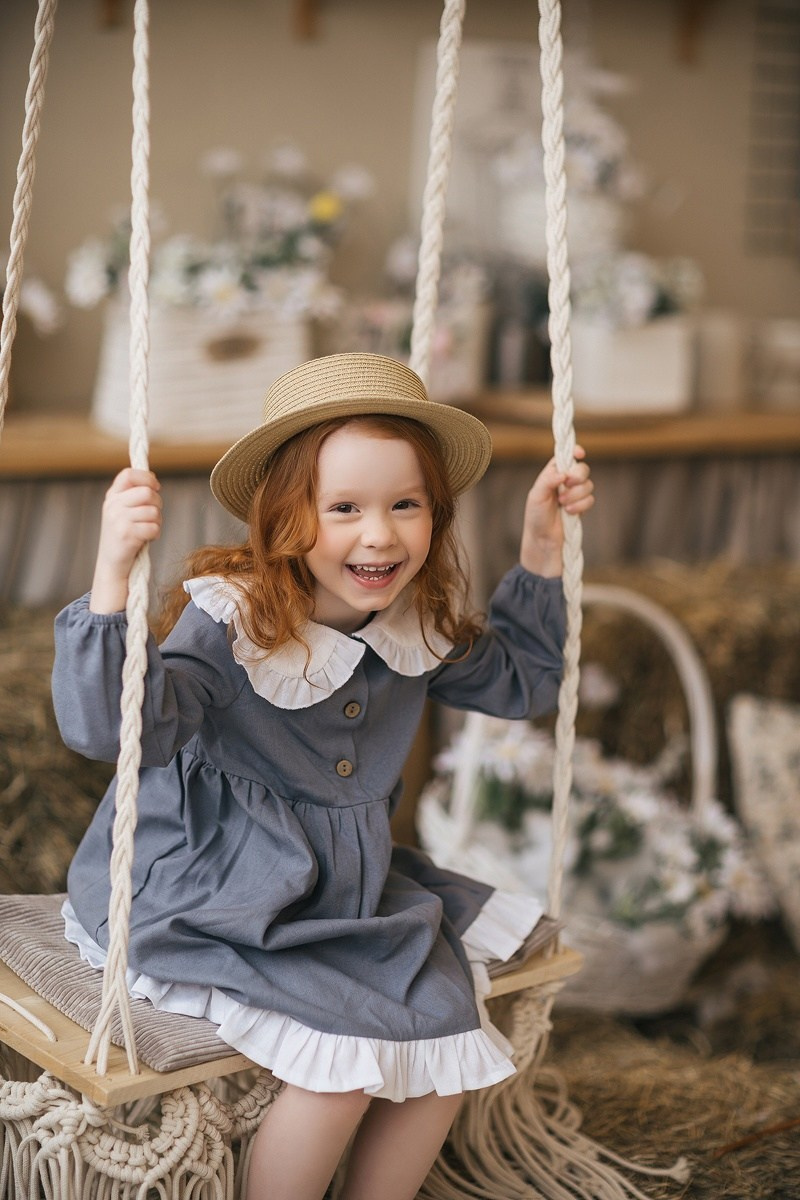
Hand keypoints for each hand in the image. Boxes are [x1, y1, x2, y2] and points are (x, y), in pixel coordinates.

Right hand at [89, 468, 161, 612]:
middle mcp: (112, 506)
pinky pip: (154, 527)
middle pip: (146, 492)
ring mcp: (118, 520)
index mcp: (112, 497)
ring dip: (157, 521)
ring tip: (148, 529)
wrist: (112, 564)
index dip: (146, 477)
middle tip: (153, 515)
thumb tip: (153, 480)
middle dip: (157, 503)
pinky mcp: (127, 535)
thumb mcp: (122, 511)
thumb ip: (134, 496)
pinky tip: (147, 539)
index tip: (155, 487)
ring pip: (153, 511)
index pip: (128, 474)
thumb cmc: (124, 536)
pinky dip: (155, 534)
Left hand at [519, 446, 593, 577]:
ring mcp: (575, 494)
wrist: (543, 540)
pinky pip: (590, 499)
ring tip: (563, 505)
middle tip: (567, 484)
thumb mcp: (536, 496)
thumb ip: (547, 481)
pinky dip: (581, 505)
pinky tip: (569, 512)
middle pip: (582, 468)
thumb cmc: (536, 517)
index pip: (566, 456)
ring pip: (588, 485)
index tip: (579, 454)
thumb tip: (563, 473)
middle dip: (578, 476)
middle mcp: (565, 481)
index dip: (575, 452)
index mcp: (552, 474)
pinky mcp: (582, 506)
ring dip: (576, 495)